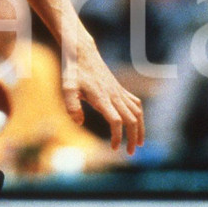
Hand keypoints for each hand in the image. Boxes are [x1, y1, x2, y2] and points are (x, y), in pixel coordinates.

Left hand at [61, 40, 143, 154]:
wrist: (83, 53)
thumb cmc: (73, 72)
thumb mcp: (67, 88)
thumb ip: (71, 106)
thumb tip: (80, 123)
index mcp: (102, 98)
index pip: (116, 120)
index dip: (118, 136)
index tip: (114, 148)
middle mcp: (114, 96)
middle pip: (131, 120)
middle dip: (132, 138)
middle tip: (129, 153)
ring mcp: (119, 92)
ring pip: (137, 113)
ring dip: (140, 129)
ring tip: (138, 144)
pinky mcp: (120, 89)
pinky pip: (136, 104)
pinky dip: (139, 116)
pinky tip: (137, 125)